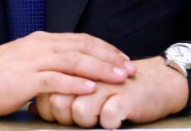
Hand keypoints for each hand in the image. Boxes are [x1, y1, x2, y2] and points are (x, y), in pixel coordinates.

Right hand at [0, 31, 135, 115]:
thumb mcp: (24, 61)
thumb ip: (45, 63)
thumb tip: (65, 72)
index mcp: (41, 41)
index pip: (80, 39)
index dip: (103, 48)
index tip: (121, 57)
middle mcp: (40, 46)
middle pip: (82, 47)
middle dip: (109, 57)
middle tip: (130, 67)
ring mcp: (33, 61)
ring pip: (74, 60)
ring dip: (100, 69)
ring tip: (120, 76)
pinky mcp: (25, 79)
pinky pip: (55, 80)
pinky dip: (75, 83)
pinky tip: (90, 88)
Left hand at [31, 56, 190, 127]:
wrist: (156, 82)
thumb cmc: (116, 88)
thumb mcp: (86, 90)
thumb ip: (59, 94)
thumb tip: (33, 106)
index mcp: (75, 69)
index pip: (46, 92)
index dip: (48, 109)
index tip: (61, 115)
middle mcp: (88, 75)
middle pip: (58, 103)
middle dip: (64, 118)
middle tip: (80, 117)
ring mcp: (106, 85)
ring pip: (79, 111)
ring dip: (86, 121)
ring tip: (98, 116)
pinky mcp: (125, 97)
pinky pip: (107, 117)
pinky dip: (109, 122)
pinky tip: (114, 117)